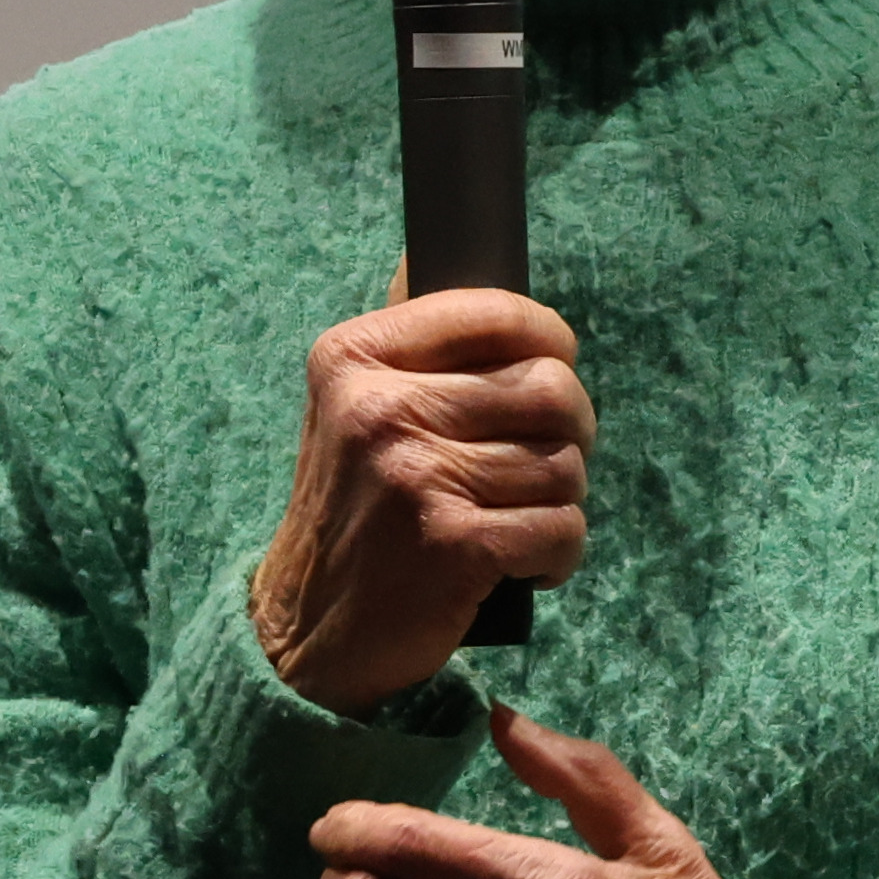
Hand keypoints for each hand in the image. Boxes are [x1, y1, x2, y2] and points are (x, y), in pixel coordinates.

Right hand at [247, 284, 590, 713]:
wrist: (307, 633)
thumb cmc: (353, 511)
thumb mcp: (350, 408)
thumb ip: (406, 342)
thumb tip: (430, 246)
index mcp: (355, 357)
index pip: (501, 313)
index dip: (550, 342)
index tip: (550, 369)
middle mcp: (379, 407)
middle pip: (551, 389)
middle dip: (570, 431)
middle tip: (542, 463)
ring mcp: (414, 475)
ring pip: (565, 464)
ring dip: (560, 501)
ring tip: (517, 520)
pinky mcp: (453, 543)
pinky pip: (563, 527)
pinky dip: (559, 554)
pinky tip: (523, 564)